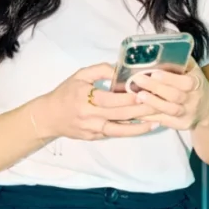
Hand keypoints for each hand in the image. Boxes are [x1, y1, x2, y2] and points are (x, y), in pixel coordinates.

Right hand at [33, 63, 159, 140]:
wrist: (49, 117)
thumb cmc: (66, 93)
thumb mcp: (80, 75)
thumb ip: (100, 70)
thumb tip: (120, 70)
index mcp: (85, 98)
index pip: (111, 99)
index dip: (129, 96)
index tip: (146, 91)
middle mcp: (90, 116)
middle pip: (120, 114)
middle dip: (141, 110)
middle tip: (160, 104)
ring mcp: (92, 130)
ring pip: (120, 129)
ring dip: (140, 127)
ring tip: (157, 121)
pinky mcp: (94, 138)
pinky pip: (115, 134)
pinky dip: (130, 131)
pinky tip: (144, 127)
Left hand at [131, 60, 208, 130]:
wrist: (207, 109)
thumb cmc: (195, 84)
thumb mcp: (193, 71)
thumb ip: (181, 60)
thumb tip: (164, 44)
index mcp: (197, 84)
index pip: (186, 82)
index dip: (170, 78)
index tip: (154, 72)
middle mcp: (194, 100)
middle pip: (175, 95)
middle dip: (156, 88)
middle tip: (137, 80)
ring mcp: (187, 114)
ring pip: (170, 110)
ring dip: (153, 103)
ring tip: (137, 96)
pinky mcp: (180, 125)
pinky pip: (163, 121)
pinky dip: (149, 116)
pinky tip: (136, 110)